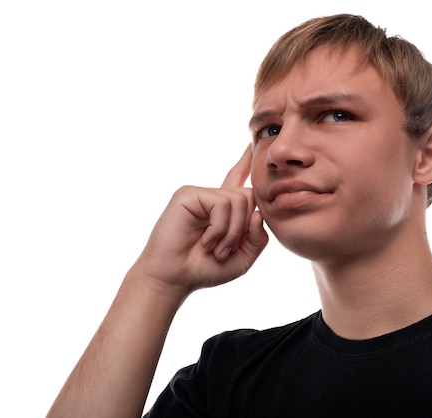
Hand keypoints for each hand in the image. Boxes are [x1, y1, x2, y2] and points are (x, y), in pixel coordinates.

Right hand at [131, 145, 268, 293]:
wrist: (173, 278)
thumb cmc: (203, 269)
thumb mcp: (242, 258)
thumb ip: (258, 238)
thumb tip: (258, 213)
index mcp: (224, 209)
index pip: (238, 180)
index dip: (246, 161)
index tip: (252, 142)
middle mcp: (212, 198)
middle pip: (249, 196)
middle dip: (243, 228)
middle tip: (225, 250)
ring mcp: (200, 194)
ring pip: (239, 200)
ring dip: (232, 232)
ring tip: (214, 247)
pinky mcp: (189, 194)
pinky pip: (221, 204)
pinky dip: (219, 228)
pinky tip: (205, 240)